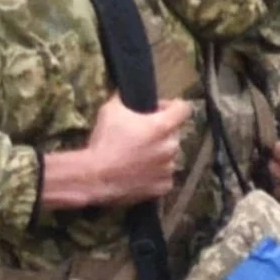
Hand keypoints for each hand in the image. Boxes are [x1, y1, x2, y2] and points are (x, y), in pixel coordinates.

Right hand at [38, 97, 189, 211]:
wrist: (95, 177)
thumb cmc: (104, 142)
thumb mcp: (110, 111)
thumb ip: (124, 99)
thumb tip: (125, 92)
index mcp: (162, 126)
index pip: (184, 109)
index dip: (172, 106)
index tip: (160, 109)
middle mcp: (170, 147)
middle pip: (174, 133)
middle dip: (161, 132)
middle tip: (141, 135)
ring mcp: (168, 168)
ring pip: (169, 156)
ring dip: (158, 153)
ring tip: (139, 156)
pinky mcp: (163, 186)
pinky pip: (165, 176)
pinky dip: (156, 173)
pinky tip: (140, 172)